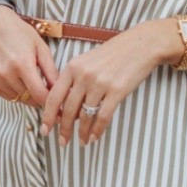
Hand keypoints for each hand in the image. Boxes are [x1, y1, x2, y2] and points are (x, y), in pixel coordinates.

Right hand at [0, 6, 57, 104]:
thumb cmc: (20, 34)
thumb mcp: (41, 48)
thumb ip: (51, 71)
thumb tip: (60, 89)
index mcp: (22, 64)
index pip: (39, 95)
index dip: (50, 100)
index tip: (57, 99)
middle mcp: (7, 74)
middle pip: (30, 99)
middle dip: (40, 97)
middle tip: (45, 87)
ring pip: (20, 99)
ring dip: (28, 94)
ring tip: (31, 79)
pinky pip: (9, 96)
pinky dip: (17, 92)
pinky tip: (19, 79)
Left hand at [39, 21, 172, 146]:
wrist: (141, 45)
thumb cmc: (114, 53)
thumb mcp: (87, 60)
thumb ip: (74, 79)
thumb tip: (66, 106)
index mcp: (72, 67)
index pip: (54, 96)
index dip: (48, 116)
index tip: (45, 129)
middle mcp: (83, 76)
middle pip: (68, 109)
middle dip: (64, 129)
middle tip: (63, 142)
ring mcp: (100, 83)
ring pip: (85, 116)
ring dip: (82, 132)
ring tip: (81, 142)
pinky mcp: (116, 91)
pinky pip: (103, 116)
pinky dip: (97, 130)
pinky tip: (95, 137)